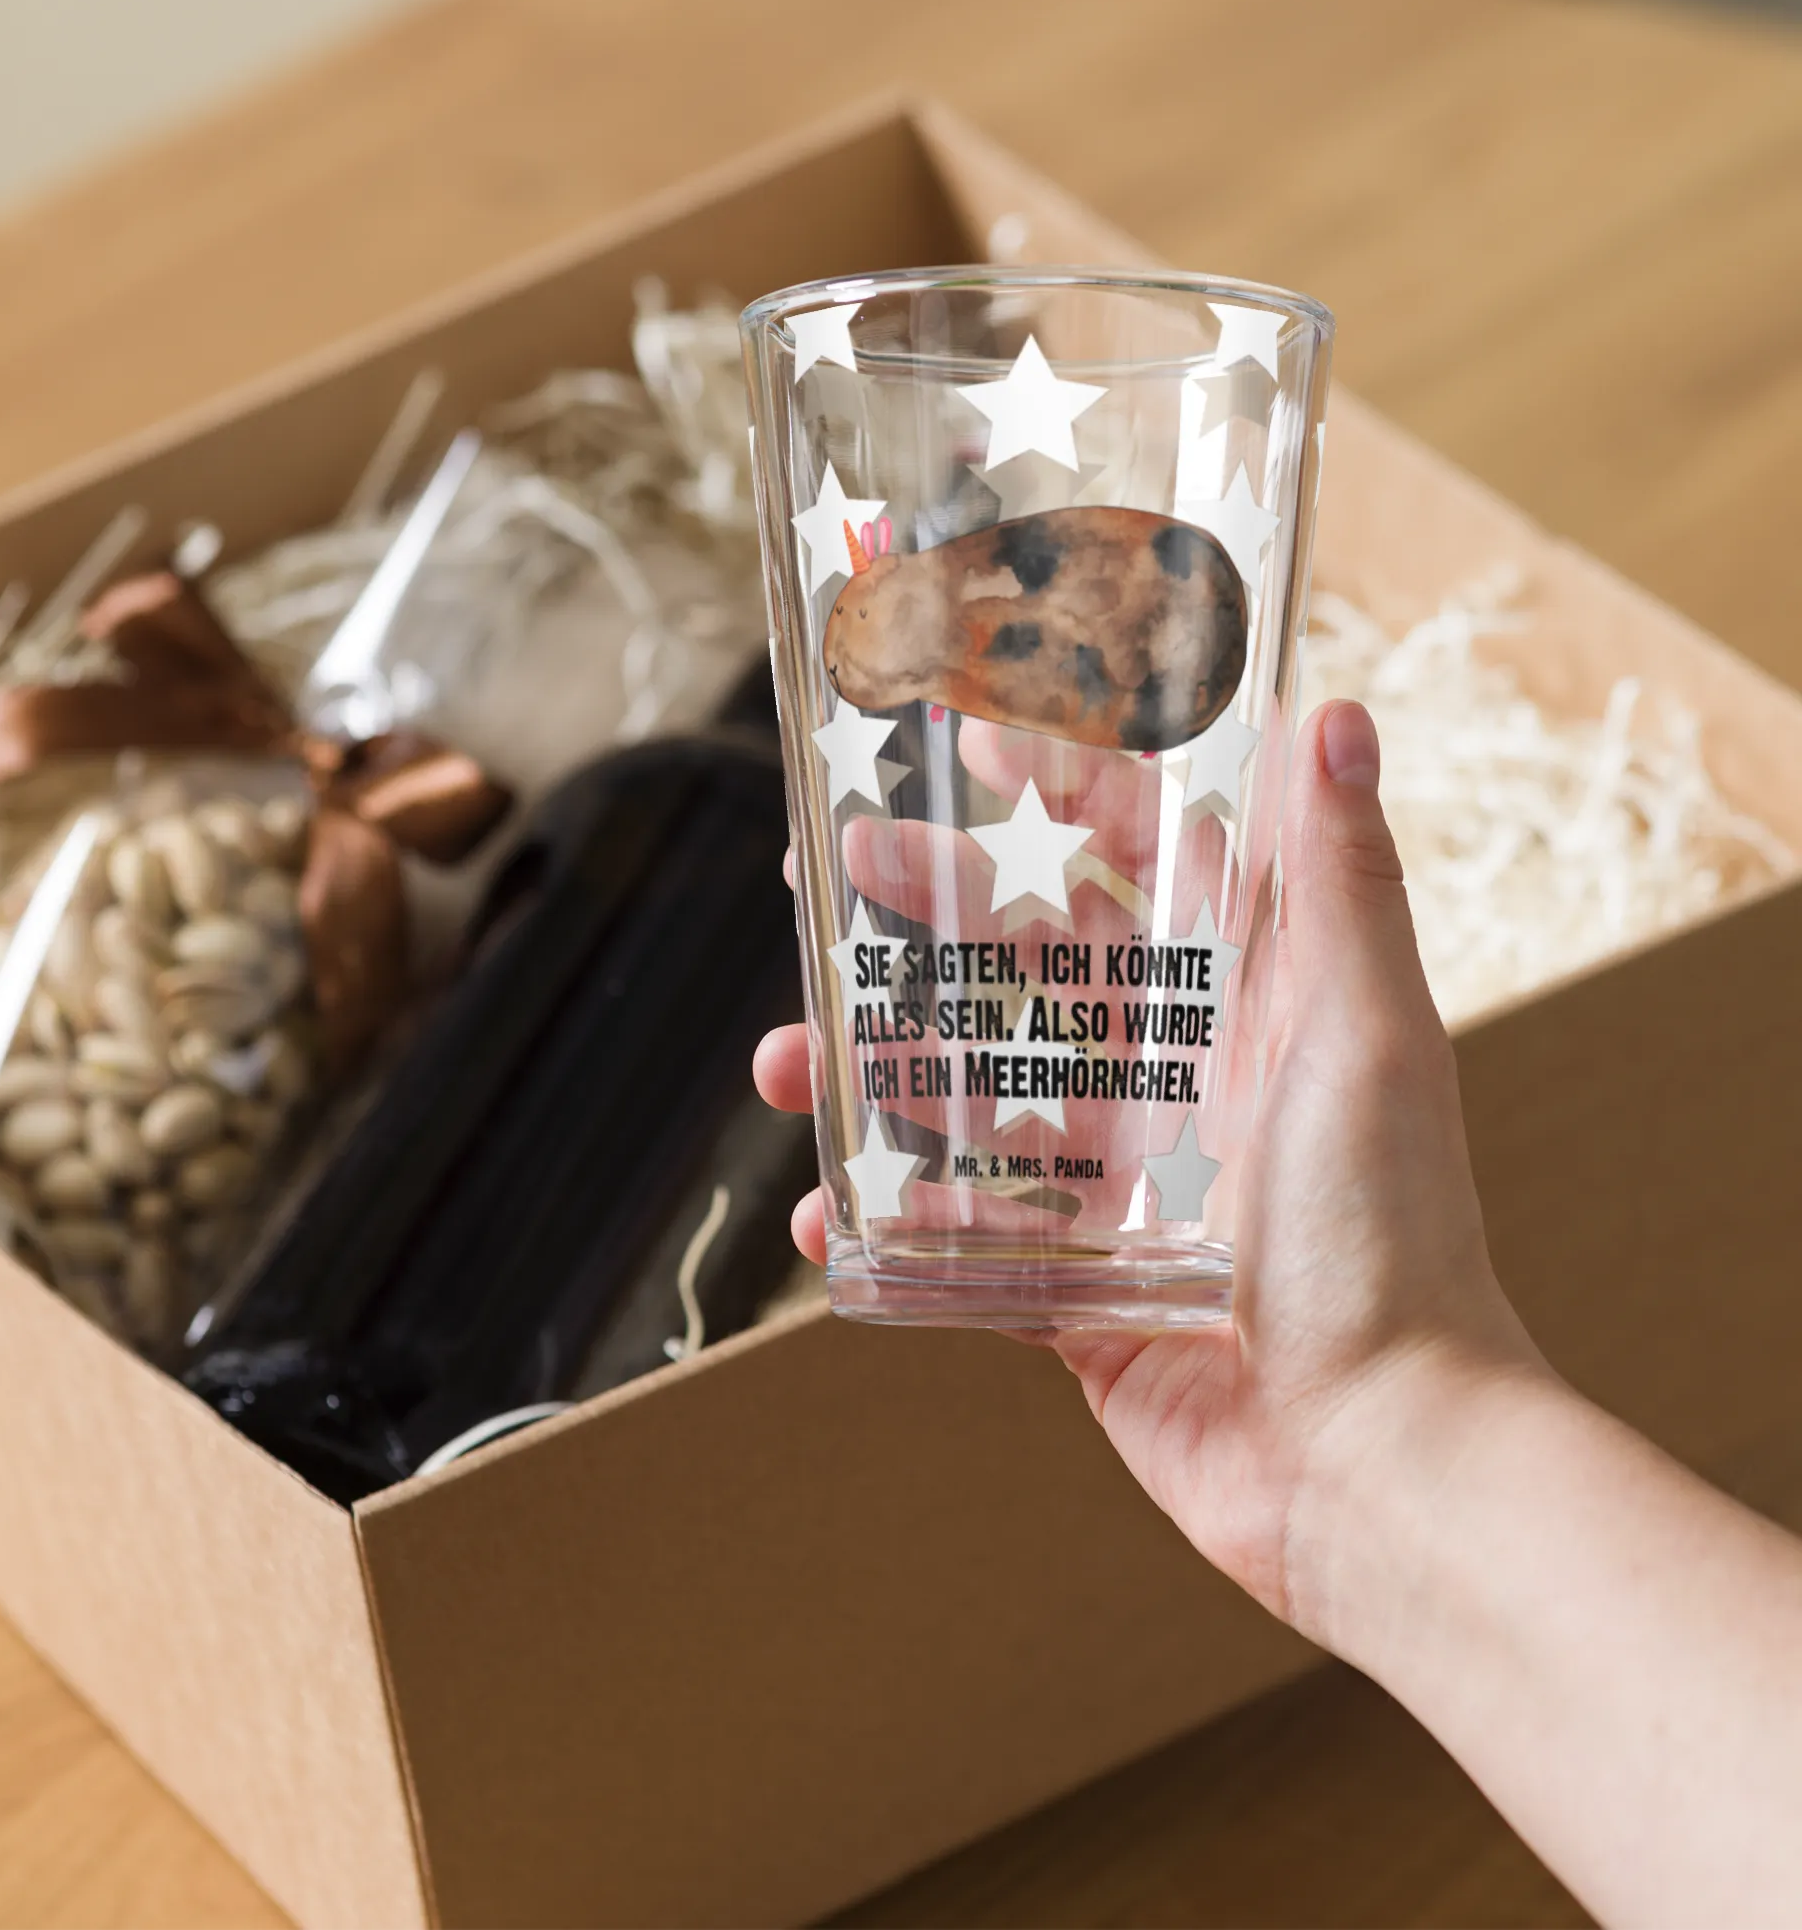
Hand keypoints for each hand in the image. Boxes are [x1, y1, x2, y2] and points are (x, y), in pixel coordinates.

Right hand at [755, 700, 1542, 1635]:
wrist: (1375, 1461)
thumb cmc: (1390, 1240)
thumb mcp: (1369, 1037)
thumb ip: (1346, 883)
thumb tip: (1333, 715)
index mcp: (1244, 1009)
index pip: (1141, 867)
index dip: (1061, 795)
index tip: (977, 741)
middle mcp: (1177, 1084)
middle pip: (1028, 964)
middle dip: (928, 906)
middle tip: (831, 862)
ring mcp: (1118, 1188)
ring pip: (968, 1097)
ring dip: (872, 1069)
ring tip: (785, 1058)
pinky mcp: (1076, 1289)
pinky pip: (959, 1240)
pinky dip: (886, 1225)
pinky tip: (821, 1220)